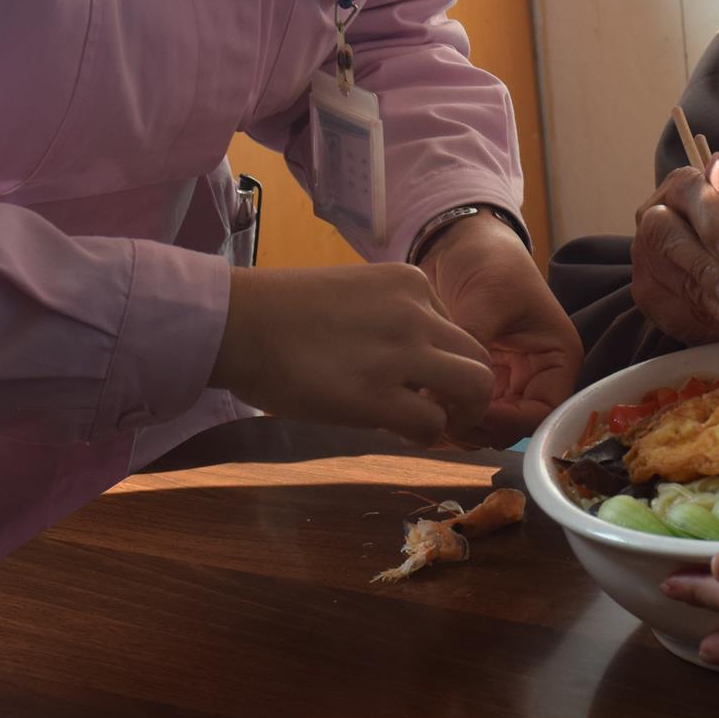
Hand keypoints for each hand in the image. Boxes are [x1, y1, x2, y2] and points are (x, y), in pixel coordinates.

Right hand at [212, 263, 494, 445]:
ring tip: (437, 426)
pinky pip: (433, 423)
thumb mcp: (354, 295)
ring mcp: (402, 352)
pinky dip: (428, 435)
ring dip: (464, 414)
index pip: (456, 326)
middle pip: (480, 355)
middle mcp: (416, 312)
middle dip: (470, 389)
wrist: (238, 324)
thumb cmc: (279, 313)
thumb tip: (409, 362)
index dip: (444, 360)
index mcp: (409, 282)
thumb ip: (390, 318)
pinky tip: (403, 434)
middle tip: (444, 410)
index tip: (421, 379)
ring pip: (476, 386)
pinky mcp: (378, 395)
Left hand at [420, 213, 582, 445]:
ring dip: (454, 425)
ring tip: (420, 408)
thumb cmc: (490, 262)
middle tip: (435, 416)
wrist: (459, 242)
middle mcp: (534, 378)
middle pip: (510, 428)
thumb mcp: (488, 300)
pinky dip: (440, 412)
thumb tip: (442, 393)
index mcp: (556, 360)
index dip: (506, 422)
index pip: (541, 413)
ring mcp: (503, 382)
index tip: (467, 411)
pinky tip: (414, 402)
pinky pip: (461, 410)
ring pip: (483, 427)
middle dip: (474, 428)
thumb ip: (472, 346)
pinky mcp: (473, 379)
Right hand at [631, 153, 718, 352]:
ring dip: (718, 305)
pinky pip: (680, 314)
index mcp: (689, 189)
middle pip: (664, 233)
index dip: (712, 220)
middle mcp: (658, 218)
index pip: (688, 189)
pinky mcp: (650, 297)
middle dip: (707, 267)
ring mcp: (648, 259)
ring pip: (674, 279)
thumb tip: (718, 164)